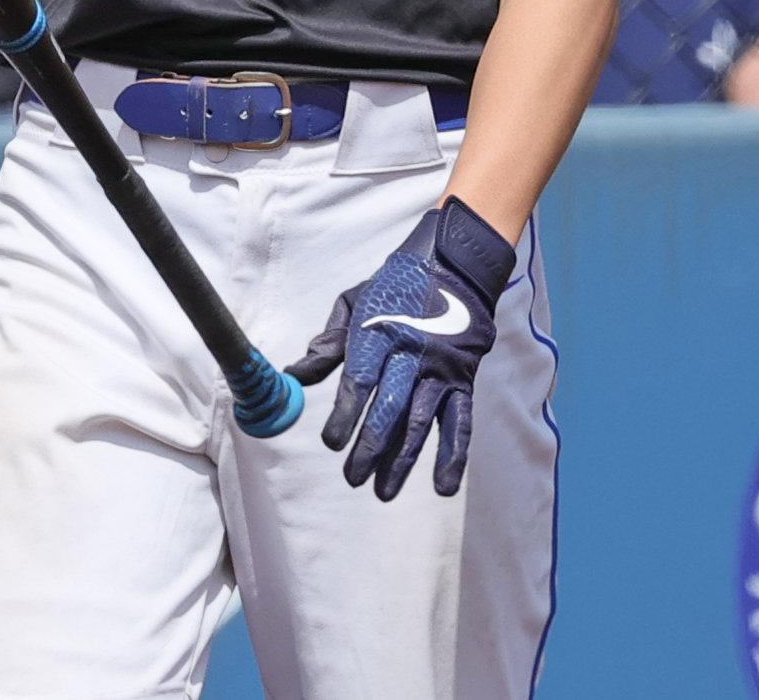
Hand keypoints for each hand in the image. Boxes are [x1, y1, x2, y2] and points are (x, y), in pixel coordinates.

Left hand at [286, 197, 514, 500]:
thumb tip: (294, 376)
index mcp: (378, 330)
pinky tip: (442, 486)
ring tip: (383, 490)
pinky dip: (454, 457)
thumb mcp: (354, 303)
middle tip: (353, 478)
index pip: (359, 379)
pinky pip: (460, 423)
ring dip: (403, 460)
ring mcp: (441, 368)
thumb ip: (328, 343)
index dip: (345, 413)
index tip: (330, 442)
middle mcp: (411, 352)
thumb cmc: (393, 288)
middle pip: (390, 407)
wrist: (452, 267)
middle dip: (370, 446)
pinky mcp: (464, 380)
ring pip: (421, 421)